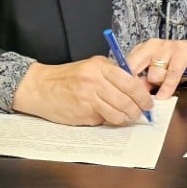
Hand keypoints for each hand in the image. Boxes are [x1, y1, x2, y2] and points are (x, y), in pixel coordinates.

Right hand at [11, 58, 153, 125]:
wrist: (39, 87)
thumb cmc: (66, 78)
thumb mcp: (89, 67)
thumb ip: (111, 75)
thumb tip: (135, 89)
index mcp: (99, 67)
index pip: (130, 83)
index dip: (143, 96)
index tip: (148, 102)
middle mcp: (94, 82)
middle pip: (127, 101)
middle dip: (137, 110)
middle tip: (140, 113)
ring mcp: (88, 100)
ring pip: (117, 115)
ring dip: (124, 118)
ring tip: (124, 117)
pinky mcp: (82, 114)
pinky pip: (103, 120)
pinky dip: (107, 120)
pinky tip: (102, 115)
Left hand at [125, 38, 186, 102]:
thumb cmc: (177, 63)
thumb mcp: (158, 72)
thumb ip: (145, 81)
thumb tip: (132, 95)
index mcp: (143, 49)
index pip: (126, 64)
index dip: (124, 81)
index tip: (125, 95)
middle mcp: (152, 45)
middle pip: (135, 67)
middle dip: (137, 85)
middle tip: (141, 98)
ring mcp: (167, 47)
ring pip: (154, 74)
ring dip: (160, 83)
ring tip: (168, 81)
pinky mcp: (182, 53)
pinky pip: (171, 74)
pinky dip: (167, 87)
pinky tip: (164, 95)